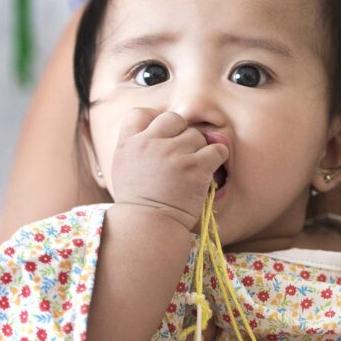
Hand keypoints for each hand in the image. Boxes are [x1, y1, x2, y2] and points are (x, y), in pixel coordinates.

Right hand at [109, 109, 227, 230]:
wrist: (148, 227)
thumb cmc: (138, 203)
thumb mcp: (123, 169)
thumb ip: (136, 147)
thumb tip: (158, 132)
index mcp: (128, 143)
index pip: (140, 113)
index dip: (155, 121)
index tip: (164, 135)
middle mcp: (149, 143)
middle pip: (173, 118)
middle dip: (181, 133)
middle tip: (182, 153)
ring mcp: (173, 153)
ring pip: (196, 135)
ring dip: (199, 150)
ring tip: (192, 170)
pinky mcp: (195, 166)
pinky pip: (216, 149)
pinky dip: (217, 157)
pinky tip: (209, 169)